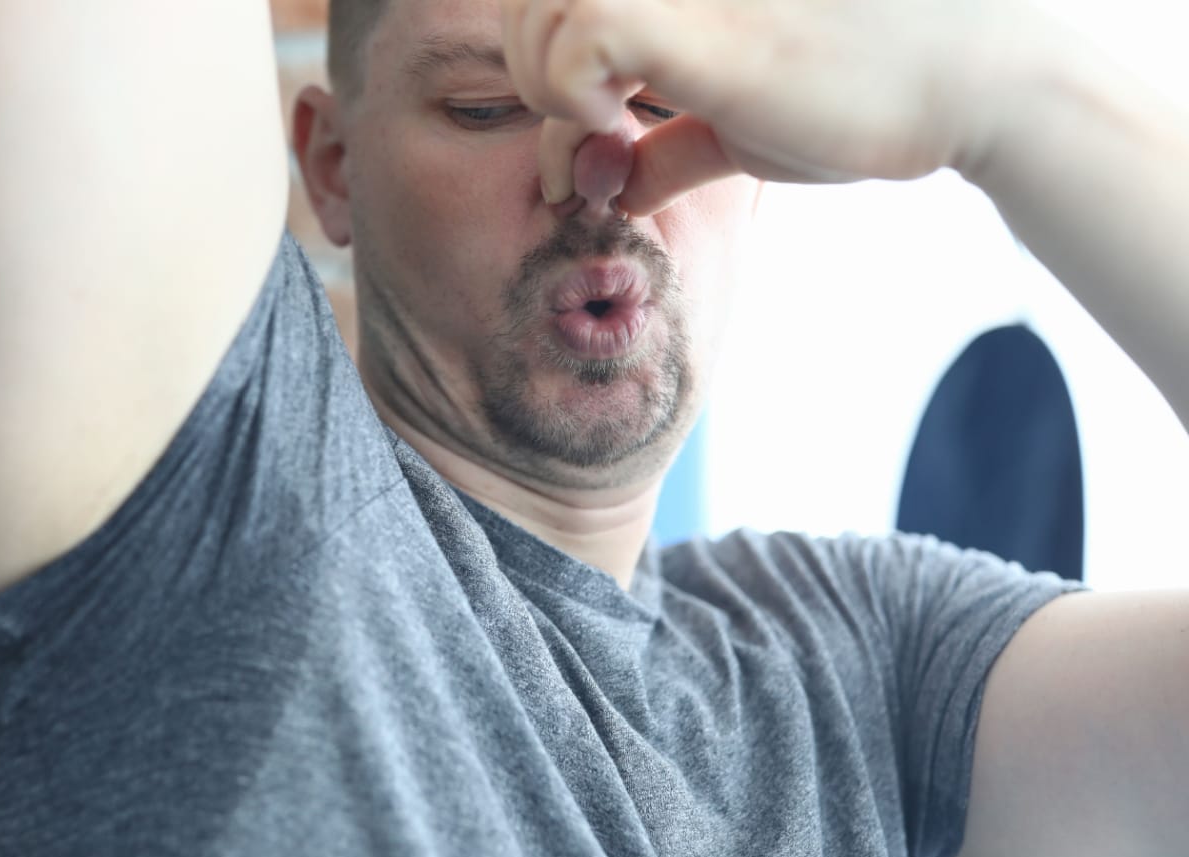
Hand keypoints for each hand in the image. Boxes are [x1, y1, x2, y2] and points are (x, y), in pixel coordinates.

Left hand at [500, 0, 1018, 212]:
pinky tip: (622, 124)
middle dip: (531, 66)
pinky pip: (577, 38)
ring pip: (533, 4)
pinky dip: (569, 95)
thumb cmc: (864, 90)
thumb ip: (668, 140)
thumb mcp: (742, 116)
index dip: (539, 41)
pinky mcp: (692, 15)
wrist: (976, 83)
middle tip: (596, 132)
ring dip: (543, 82)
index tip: (589, 116)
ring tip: (612, 126)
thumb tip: (609, 188)